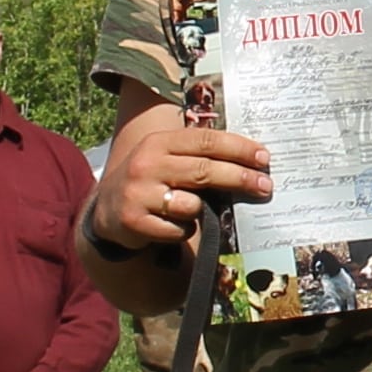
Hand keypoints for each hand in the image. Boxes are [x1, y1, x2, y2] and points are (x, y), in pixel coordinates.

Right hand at [90, 101, 272, 258]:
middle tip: (266, 186)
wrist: (106, 210)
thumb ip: (197, 156)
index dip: (238, 148)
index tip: (263, 158)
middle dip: (240, 178)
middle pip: (204, 170)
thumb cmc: (150, 181)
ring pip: (192, 205)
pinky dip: (183, 231)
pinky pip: (178, 230)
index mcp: (159, 142)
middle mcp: (147, 164)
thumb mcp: (166, 158)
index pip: (205, 140)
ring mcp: (139, 193)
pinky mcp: (135, 221)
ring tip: (194, 210)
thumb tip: (250, 162)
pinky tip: (173, 226)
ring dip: (202, 211)